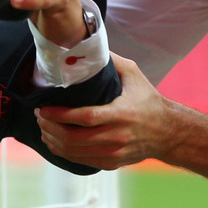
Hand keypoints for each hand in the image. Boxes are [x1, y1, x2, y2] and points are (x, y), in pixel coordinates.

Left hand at [36, 55, 173, 168]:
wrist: (168, 132)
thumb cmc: (148, 100)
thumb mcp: (134, 75)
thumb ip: (111, 61)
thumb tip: (87, 45)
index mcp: (121, 113)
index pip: (85, 117)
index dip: (60, 115)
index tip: (43, 108)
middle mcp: (116, 136)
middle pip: (74, 138)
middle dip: (50, 127)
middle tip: (39, 115)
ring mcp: (113, 152)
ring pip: (73, 152)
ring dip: (52, 140)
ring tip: (42, 127)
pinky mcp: (111, 163)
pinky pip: (80, 161)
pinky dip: (63, 152)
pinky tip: (54, 141)